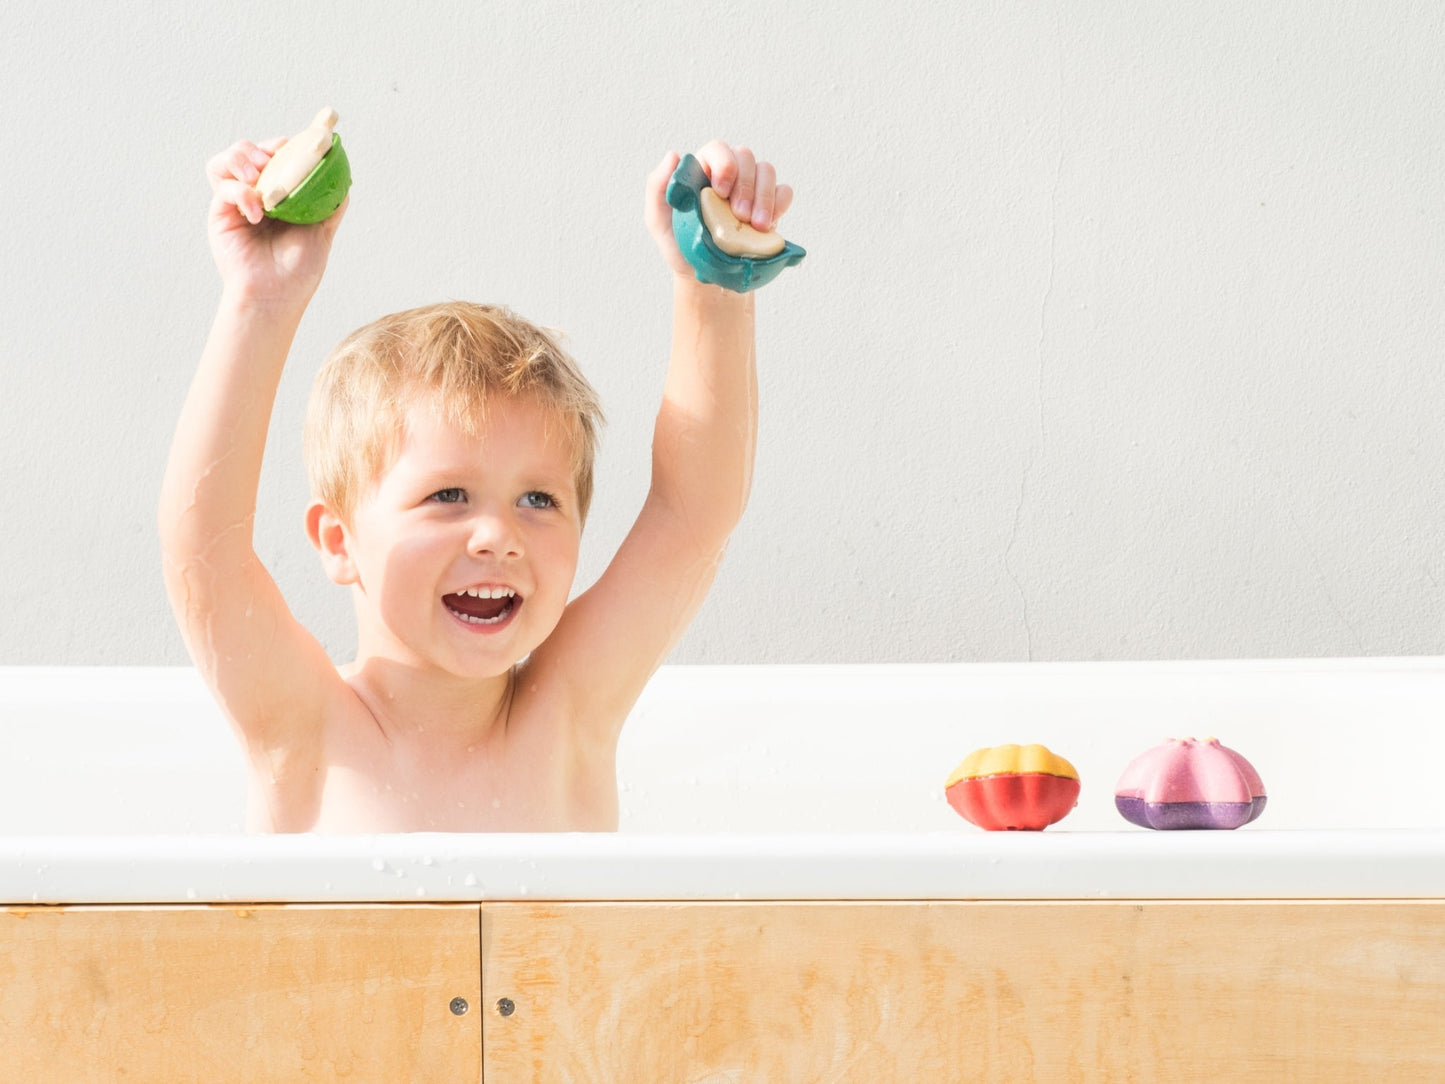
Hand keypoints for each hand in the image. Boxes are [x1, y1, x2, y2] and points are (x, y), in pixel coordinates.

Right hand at [205, 138, 346, 305]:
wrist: (277, 296)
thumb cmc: (298, 270)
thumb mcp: (323, 231)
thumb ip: (331, 203)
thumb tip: (344, 176)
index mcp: (279, 195)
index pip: (275, 158)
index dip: (282, 146)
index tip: (295, 143)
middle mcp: (255, 195)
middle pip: (247, 152)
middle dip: (259, 148)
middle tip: (273, 157)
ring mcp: (236, 203)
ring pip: (225, 161)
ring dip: (240, 158)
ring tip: (256, 174)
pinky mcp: (221, 214)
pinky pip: (224, 188)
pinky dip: (240, 192)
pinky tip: (257, 212)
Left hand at [645, 140, 794, 279]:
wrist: (705, 275)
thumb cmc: (680, 245)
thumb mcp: (658, 220)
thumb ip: (657, 187)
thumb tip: (674, 155)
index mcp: (703, 169)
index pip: (718, 149)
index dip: (724, 165)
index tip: (721, 192)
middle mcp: (730, 173)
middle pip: (746, 157)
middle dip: (746, 185)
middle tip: (740, 215)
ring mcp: (752, 188)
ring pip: (767, 171)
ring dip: (764, 196)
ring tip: (757, 226)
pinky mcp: (770, 205)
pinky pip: (784, 192)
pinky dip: (780, 204)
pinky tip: (769, 225)